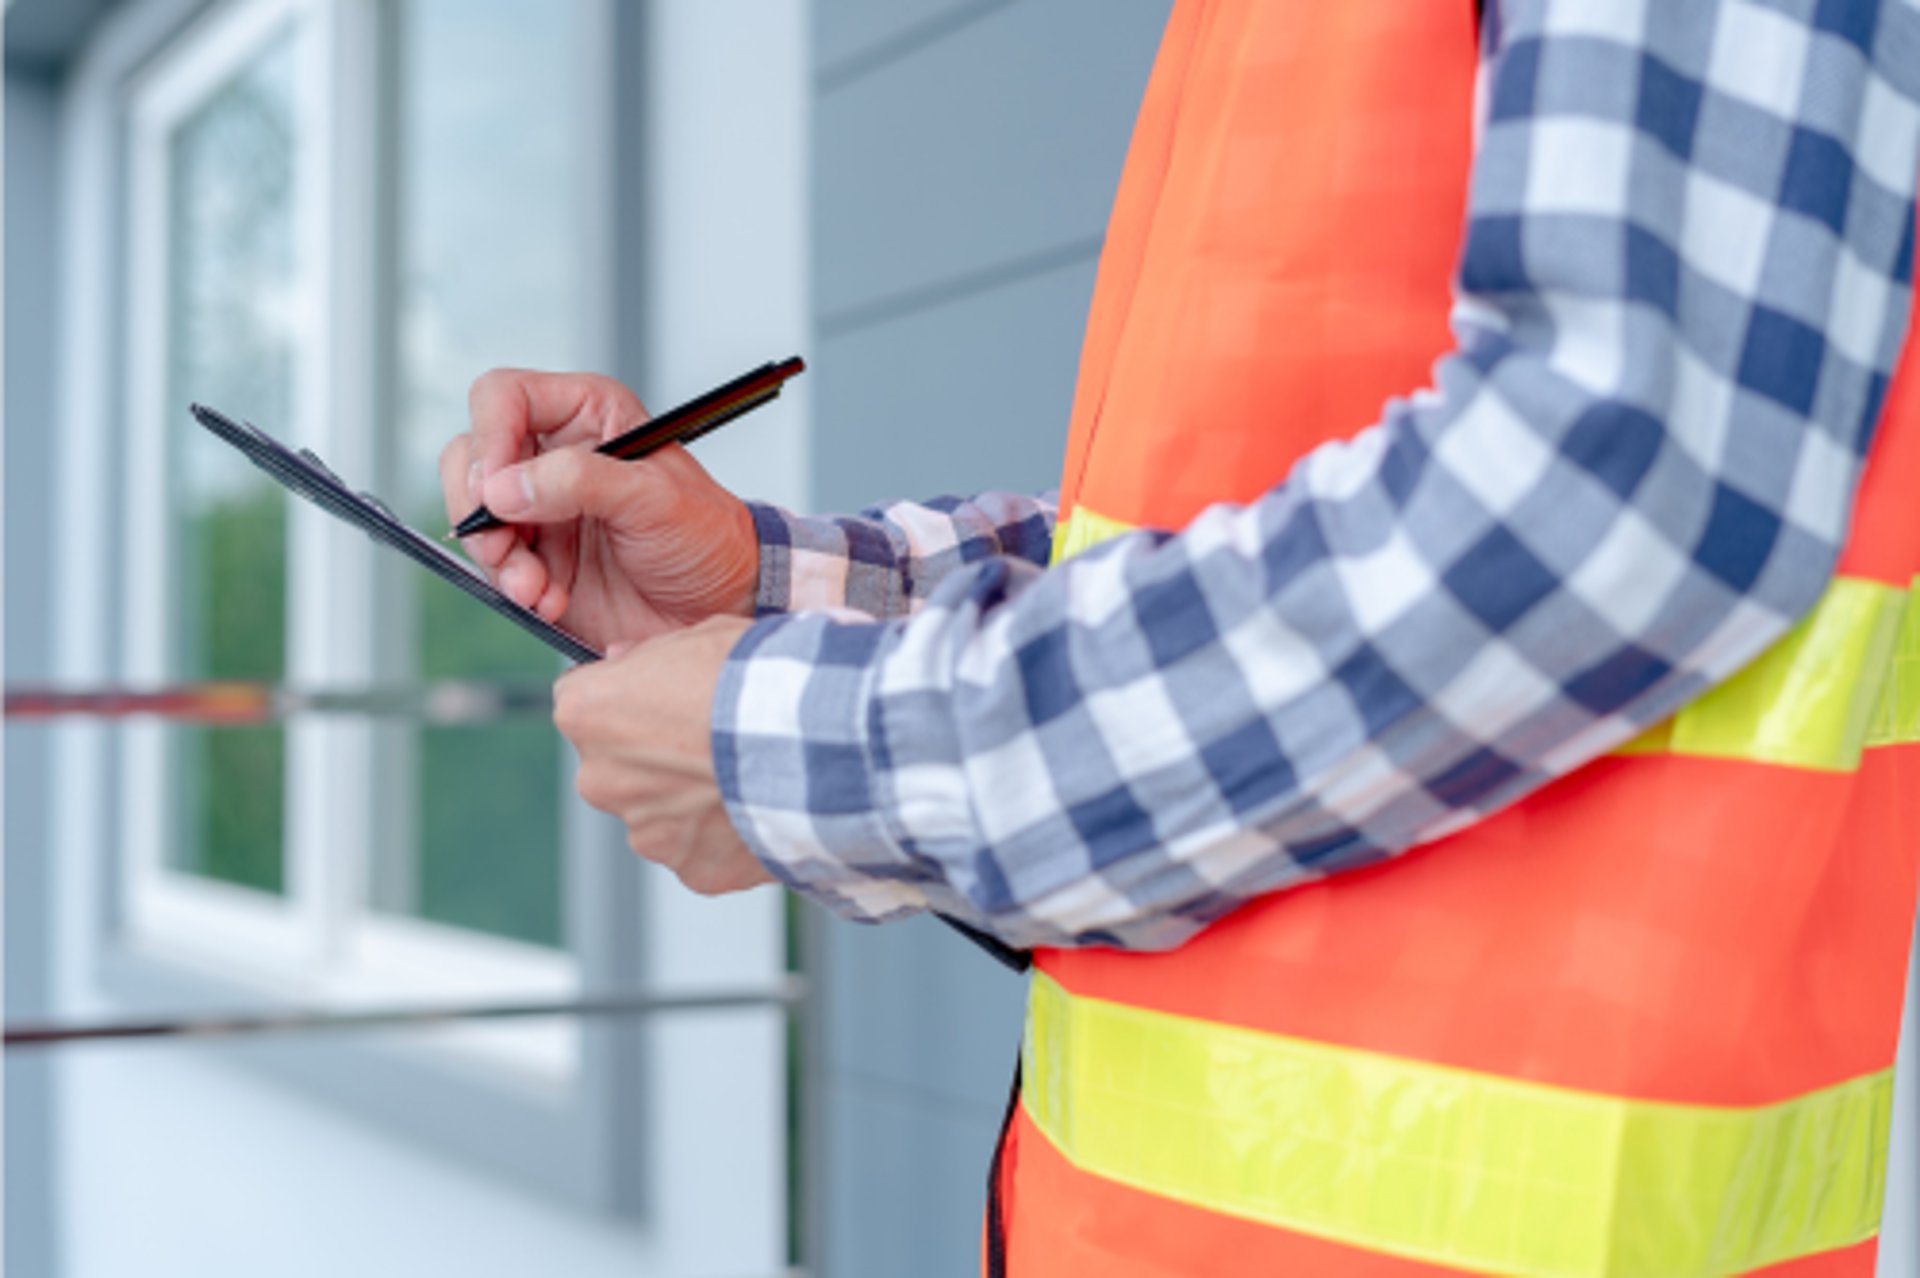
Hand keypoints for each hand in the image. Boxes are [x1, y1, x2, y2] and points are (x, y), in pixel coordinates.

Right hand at [440, 369, 759, 651]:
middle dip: (480, 508)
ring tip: (536, 588)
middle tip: (503, 547)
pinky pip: (495, 564)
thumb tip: (504, 487)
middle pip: (473, 457)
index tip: (497, 490)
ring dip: (497, 558)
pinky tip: (551, 600)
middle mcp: (557, 455)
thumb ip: (579, 481)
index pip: (504, 397)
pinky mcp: (538, 557)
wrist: (721, 605)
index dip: (490, 436)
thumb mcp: (654, 498)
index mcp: (588, 415)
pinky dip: (513, 586)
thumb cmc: (706, 537)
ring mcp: (543, 507)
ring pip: (476, 516)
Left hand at [553, 616, 774, 895]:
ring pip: (658, 814)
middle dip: (652, 757)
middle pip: (615, 767)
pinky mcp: (692, 869)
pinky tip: (757, 807)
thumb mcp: (700, 636)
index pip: (582, 704)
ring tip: (743, 775)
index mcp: (588, 713)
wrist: (815, 740)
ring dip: (689, 800)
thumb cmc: (757, 679)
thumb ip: (649, 654)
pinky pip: (701, 850)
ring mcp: (645, 832)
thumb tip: (623, 661)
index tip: (661, 698)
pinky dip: (723, 836)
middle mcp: (600, 779)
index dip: (626, 699)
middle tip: (708, 739)